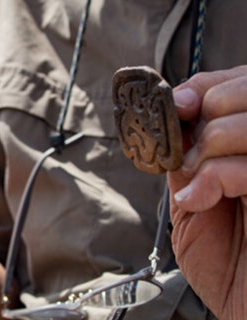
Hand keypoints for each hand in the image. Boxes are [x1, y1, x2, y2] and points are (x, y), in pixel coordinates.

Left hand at [168, 65, 246, 318]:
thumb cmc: (231, 269)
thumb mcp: (193, 207)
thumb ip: (187, 163)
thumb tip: (173, 124)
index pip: (236, 83)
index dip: (204, 87)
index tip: (177, 103)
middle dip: (207, 113)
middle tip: (190, 152)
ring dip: (210, 146)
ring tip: (198, 182)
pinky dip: (217, 174)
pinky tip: (202, 198)